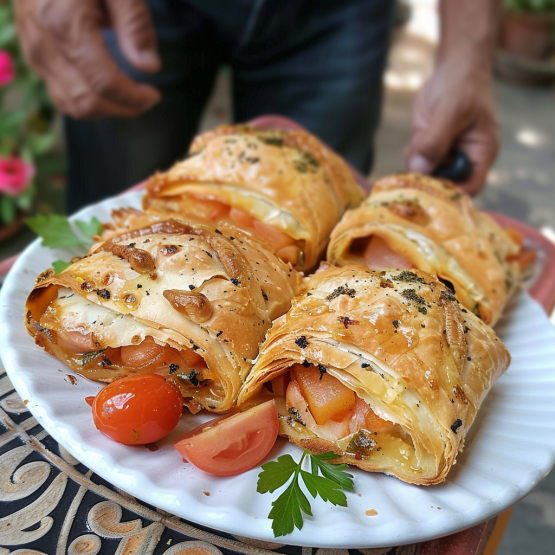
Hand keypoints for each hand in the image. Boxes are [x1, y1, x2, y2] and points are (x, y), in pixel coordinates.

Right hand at [15, 0, 160, 119]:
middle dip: (124, 108)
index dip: (134, 98)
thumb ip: (136, 24)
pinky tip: (110, 92)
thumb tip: (151, 68)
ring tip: (131, 96)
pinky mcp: (32, 57)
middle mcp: (44, 43)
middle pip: (89, 101)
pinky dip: (89, 102)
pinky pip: (61, 96)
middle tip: (148, 98)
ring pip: (73, 106)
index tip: (155, 95)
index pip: (105, 83)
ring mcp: (33, 52)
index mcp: (64, 22)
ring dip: (108, 110)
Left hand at [404, 63, 498, 194]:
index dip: (450, 196)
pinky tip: (415, 136)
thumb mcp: (450, 111)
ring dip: (415, 164)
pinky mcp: (428, 147)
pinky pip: (415, 161)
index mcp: (480, 154)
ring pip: (425, 175)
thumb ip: (435, 141)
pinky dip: (410, 154)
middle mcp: (462, 159)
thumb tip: (420, 169)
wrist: (454, 67)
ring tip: (419, 139)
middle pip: (443, 186)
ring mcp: (444, 154)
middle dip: (427, 179)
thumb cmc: (463, 85)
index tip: (429, 193)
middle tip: (415, 166)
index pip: (469, 188)